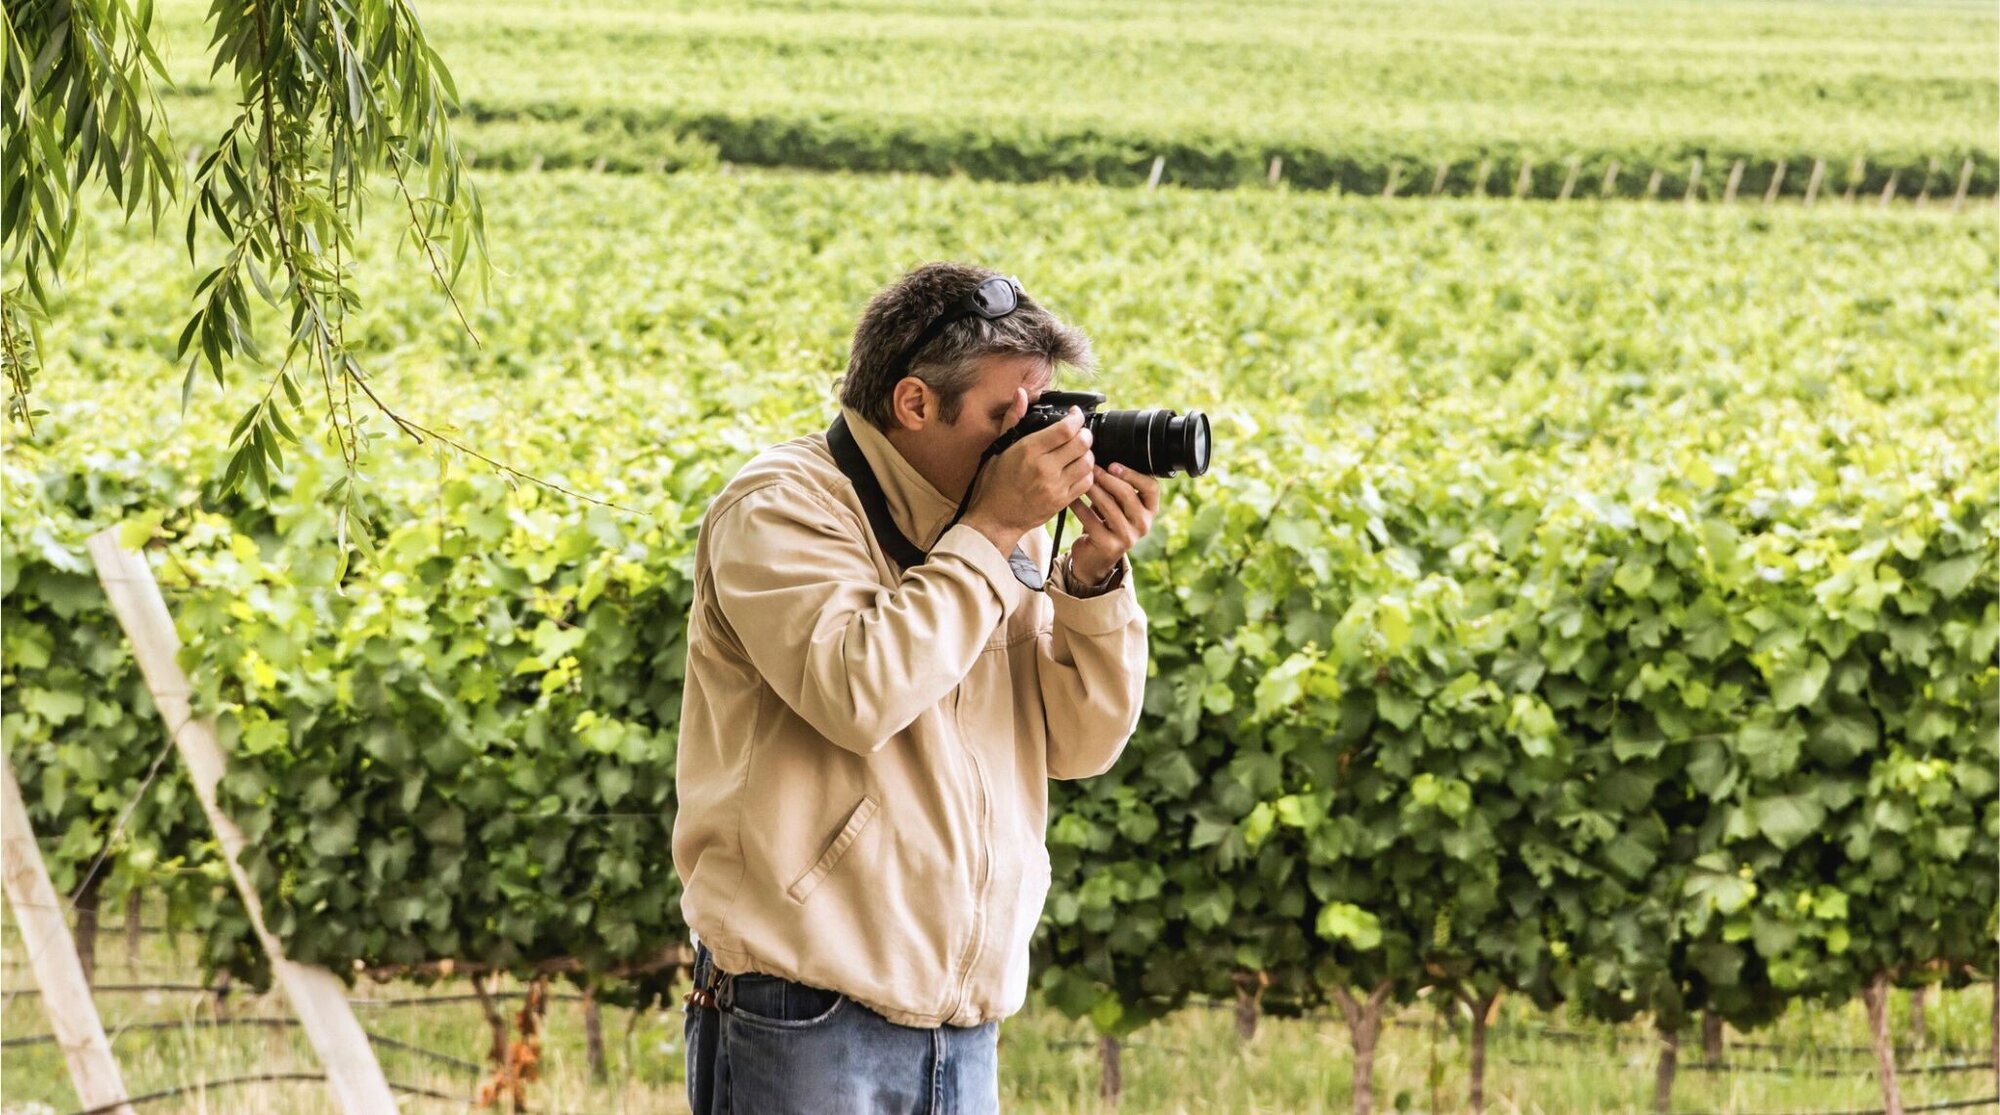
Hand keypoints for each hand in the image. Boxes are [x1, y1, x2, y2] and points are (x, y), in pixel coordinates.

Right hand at [963, 401, 1095, 554]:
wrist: (994, 519)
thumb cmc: (994, 483)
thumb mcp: (1000, 448)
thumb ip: (1014, 419)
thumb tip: (1021, 394)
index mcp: (1028, 450)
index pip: (1066, 429)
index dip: (1076, 417)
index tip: (1075, 414)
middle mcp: (1044, 468)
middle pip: (1082, 443)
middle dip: (1084, 433)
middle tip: (1079, 432)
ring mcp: (1055, 486)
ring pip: (1088, 462)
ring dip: (1087, 453)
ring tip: (1078, 451)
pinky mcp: (1061, 501)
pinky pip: (1086, 482)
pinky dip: (1087, 473)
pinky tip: (1077, 469)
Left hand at [1066, 462, 1158, 586]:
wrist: (1095, 558)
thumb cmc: (1107, 522)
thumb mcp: (1119, 504)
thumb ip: (1119, 485)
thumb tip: (1103, 456)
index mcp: (1150, 510)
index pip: (1151, 487)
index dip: (1133, 474)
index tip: (1113, 464)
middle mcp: (1143, 524)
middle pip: (1128, 494)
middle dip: (1107, 478)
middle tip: (1091, 467)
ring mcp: (1128, 537)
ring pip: (1109, 506)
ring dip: (1093, 489)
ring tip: (1081, 478)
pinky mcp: (1109, 546)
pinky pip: (1091, 520)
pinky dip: (1079, 506)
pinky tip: (1070, 498)